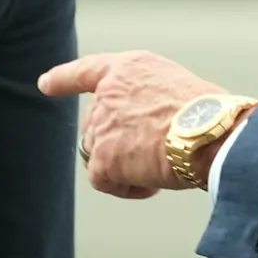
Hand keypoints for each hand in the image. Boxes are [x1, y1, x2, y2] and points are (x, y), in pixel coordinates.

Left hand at [37, 50, 232, 199]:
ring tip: (163, 162)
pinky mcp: (103, 156)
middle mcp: (108, 91)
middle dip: (120, 145)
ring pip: (102, 156)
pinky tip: (153, 180)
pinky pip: (105, 182)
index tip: (45, 84)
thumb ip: (149, 102)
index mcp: (130, 68)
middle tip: (159, 150)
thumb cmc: (211, 116)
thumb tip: (149, 133)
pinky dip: (128, 188)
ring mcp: (102, 124)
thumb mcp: (177, 89)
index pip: (88, 71)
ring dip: (128, 167)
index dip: (64, 79)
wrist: (210, 132)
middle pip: (98, 128)